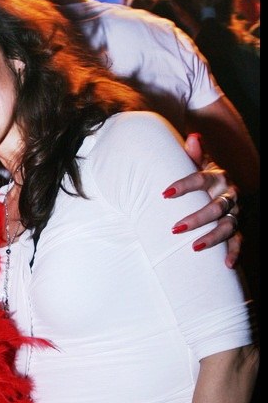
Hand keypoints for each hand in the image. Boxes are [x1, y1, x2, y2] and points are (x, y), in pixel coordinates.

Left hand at [164, 133, 240, 268]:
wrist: (225, 186)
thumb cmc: (206, 176)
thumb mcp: (201, 163)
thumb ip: (196, 153)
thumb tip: (193, 137)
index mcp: (218, 176)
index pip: (201, 179)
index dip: (184, 186)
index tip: (164, 194)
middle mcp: (229, 194)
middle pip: (216, 207)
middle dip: (197, 218)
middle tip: (175, 228)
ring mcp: (235, 213)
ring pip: (227, 226)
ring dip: (212, 237)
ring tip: (194, 246)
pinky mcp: (238, 228)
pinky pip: (238, 241)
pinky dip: (235, 253)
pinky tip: (227, 265)